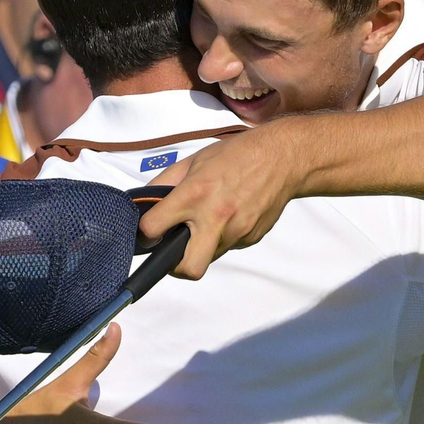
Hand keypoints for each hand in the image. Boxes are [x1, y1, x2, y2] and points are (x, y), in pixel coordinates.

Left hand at [140, 124, 304, 279]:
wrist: (281, 158)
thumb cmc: (235, 155)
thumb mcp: (193, 161)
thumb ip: (164, 183)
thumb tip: (142, 203)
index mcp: (194, 194)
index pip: (154, 229)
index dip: (146, 235)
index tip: (149, 234)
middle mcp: (214, 217)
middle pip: (188, 268)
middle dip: (176, 268)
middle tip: (174, 253)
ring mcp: (236, 231)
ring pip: (208, 258)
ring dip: (201, 248)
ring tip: (207, 223)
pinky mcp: (251, 238)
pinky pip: (227, 248)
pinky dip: (222, 238)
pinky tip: (229, 217)